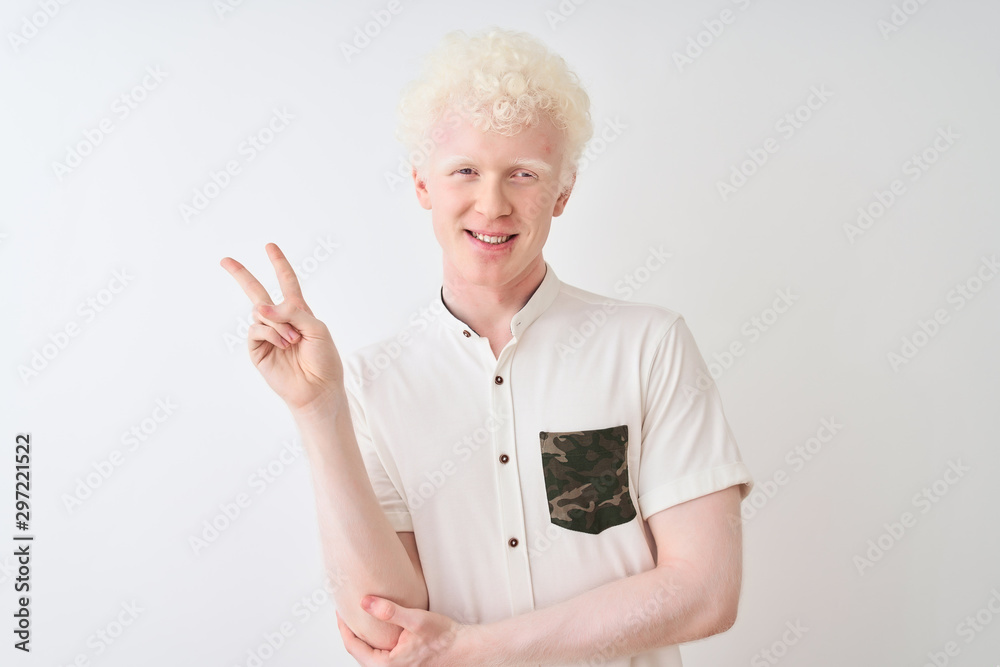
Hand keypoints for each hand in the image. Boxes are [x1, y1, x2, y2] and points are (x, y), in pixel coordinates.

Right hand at [220, 243, 342, 413]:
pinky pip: (256, 329)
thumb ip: (293, 311)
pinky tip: (284, 344)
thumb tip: (262, 307)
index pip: (287, 282)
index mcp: (298, 312)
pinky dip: (271, 333)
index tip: (270, 246)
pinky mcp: (257, 349)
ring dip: (279, 323)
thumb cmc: (323, 359)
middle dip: (241, 275)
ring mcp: (266, 334)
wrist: (318, 387)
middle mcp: (279, 320)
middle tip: (225, 260)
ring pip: (260, 312)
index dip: (279, 264)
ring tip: (294, 340)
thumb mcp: (316, 328)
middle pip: (257, 291)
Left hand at [336, 596, 484, 665]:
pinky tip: (375, 628)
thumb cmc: (444, 638)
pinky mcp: (401, 664)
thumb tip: (365, 602)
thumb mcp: (416, 620)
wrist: (463, 649)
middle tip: (345, 612)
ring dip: (361, 637)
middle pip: (358, 652)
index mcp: (387, 665)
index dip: (343, 627)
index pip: (353, 647)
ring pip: (368, 654)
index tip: (339, 610)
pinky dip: (372, 641)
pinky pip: (379, 655)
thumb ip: (390, 611)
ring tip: (357, 617)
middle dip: (350, 632)